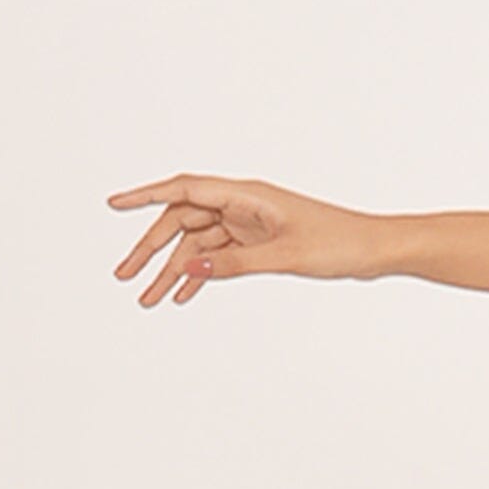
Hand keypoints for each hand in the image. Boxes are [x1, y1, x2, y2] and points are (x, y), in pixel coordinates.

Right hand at [105, 174, 375, 303]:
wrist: (374, 250)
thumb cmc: (340, 244)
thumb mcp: (286, 257)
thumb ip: (237, 264)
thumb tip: (191, 269)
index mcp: (248, 195)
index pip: (185, 189)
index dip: (146, 196)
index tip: (114, 205)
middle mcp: (244, 204)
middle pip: (183, 220)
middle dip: (151, 248)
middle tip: (126, 277)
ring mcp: (250, 224)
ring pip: (199, 243)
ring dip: (173, 270)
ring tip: (148, 299)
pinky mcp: (260, 242)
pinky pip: (219, 256)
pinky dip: (201, 274)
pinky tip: (183, 296)